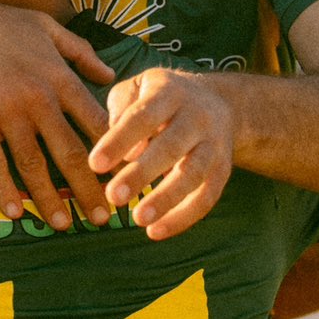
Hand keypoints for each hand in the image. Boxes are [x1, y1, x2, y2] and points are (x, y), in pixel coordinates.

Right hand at [0, 0, 114, 229]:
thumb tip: (112, 77)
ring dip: (50, 199)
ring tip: (63, 225)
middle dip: (89, 189)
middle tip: (104, 219)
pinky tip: (15, 212)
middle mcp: (37, 98)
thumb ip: (82, 53)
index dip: (115, 152)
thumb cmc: (0, 22)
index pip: (96, 122)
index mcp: (59, 77)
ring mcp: (6, 112)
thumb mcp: (48, 27)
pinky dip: (4, 189)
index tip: (126, 177)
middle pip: (71, 153)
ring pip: (34, 165)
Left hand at [88, 67, 233, 239]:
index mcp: (169, 92)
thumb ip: (121, 110)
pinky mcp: (224, 169)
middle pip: (171, 146)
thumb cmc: (162, 97)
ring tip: (139, 219)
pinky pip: (207, 197)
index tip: (94, 164)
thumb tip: (122, 151)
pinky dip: (184, 217)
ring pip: (194, 174)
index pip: (142, 116)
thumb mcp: (138, 87)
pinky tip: (156, 232)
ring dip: (167, 199)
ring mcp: (214, 143)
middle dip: (142, 173)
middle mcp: (197, 116)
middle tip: (114, 197)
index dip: (119, 140)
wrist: (218, 102)